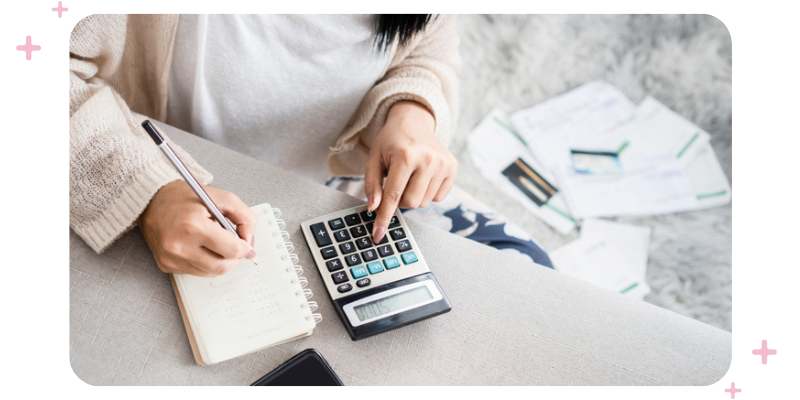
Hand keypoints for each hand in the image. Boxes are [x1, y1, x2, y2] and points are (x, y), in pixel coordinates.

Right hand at [138, 180, 257, 276]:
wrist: (151, 201)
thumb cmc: (185, 198)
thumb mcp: (221, 197)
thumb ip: (244, 216)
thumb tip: (250, 241)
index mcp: (193, 226)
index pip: (232, 250)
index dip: (245, 248)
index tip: (245, 243)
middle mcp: (179, 245)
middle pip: (222, 266)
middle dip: (234, 257)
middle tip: (233, 245)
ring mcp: (171, 258)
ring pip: (211, 272)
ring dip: (220, 261)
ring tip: (215, 243)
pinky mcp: (166, 265)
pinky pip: (196, 272)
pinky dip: (205, 263)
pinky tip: (200, 247)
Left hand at [365, 101, 457, 242]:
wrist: (413, 122)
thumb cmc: (391, 142)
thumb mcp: (374, 159)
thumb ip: (372, 184)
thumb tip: (374, 208)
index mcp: (406, 155)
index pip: (393, 196)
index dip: (384, 217)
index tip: (378, 235)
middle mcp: (428, 159)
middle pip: (410, 203)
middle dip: (399, 199)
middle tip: (396, 183)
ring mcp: (443, 164)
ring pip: (424, 202)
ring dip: (413, 195)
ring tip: (409, 175)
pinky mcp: (453, 167)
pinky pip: (437, 197)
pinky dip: (427, 192)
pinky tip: (422, 176)